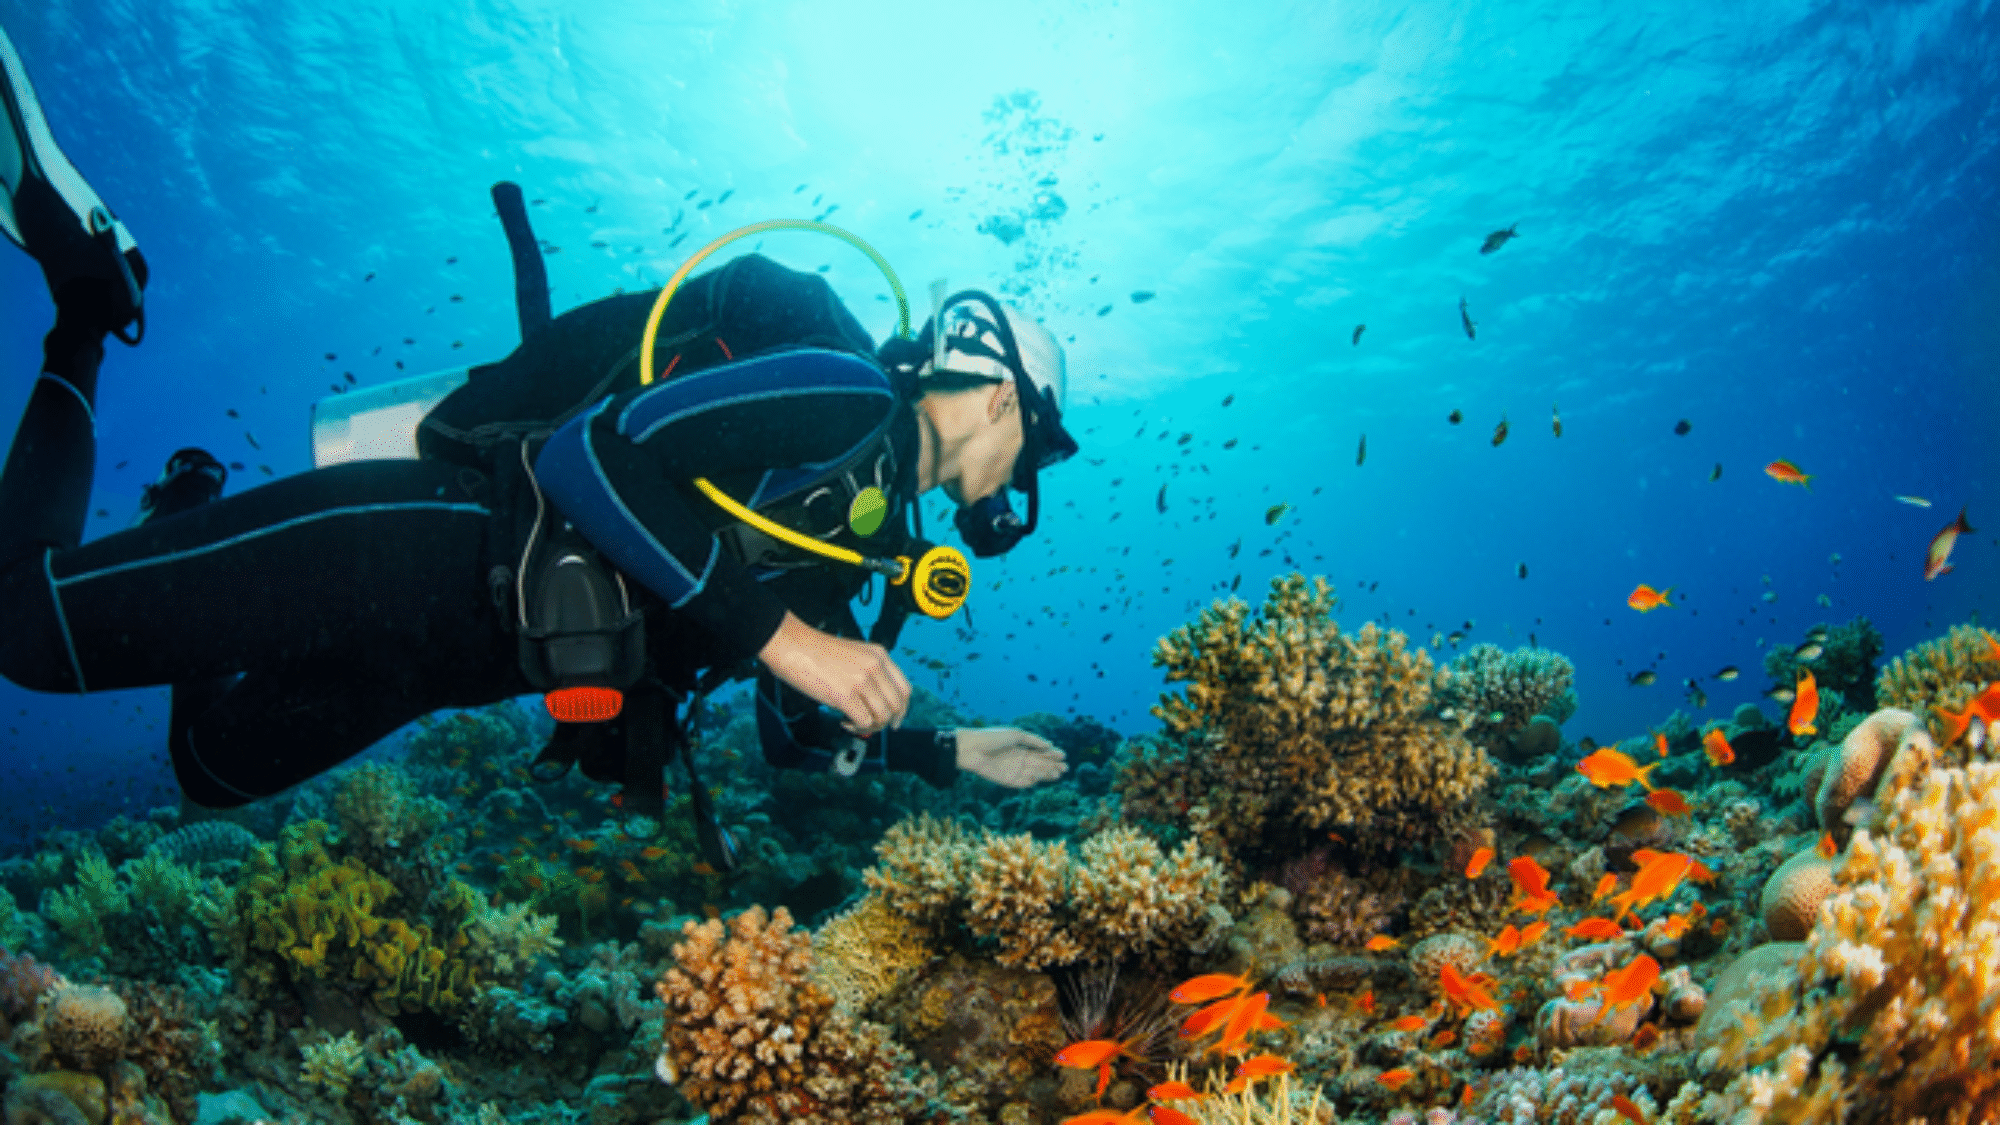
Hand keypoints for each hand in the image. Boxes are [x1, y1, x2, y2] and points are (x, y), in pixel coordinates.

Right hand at [758, 612, 910, 735]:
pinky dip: (856, 728)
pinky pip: (864, 722)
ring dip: (870, 726)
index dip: (901, 709)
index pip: (904, 688)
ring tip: (853, 723)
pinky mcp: (846, 695)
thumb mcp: (854, 654)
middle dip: (886, 721)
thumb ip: (869, 672)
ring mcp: (862, 681)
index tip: (894, 719)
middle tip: (872, 726)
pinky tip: (843, 721)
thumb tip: (875, 702)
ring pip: (882, 716)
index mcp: (879, 655)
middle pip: (896, 705)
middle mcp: (875, 667)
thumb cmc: (816, 651)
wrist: (792, 645)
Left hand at [955, 727, 1066, 787]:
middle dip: (1053, 766)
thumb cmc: (992, 738)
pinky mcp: (1007, 781)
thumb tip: (1050, 745)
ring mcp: (1014, 771)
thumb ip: (1033, 741)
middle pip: (1040, 765)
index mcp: (1021, 748)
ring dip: (1047, 774)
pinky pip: (1023, 783)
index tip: (1063, 755)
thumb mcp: (1016, 735)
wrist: (971, 748)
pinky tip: (1040, 775)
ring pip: (1035, 775)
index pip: (1040, 753)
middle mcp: (1019, 760)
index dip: (1052, 754)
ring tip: (1058, 773)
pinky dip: (1033, 780)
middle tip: (1065, 768)